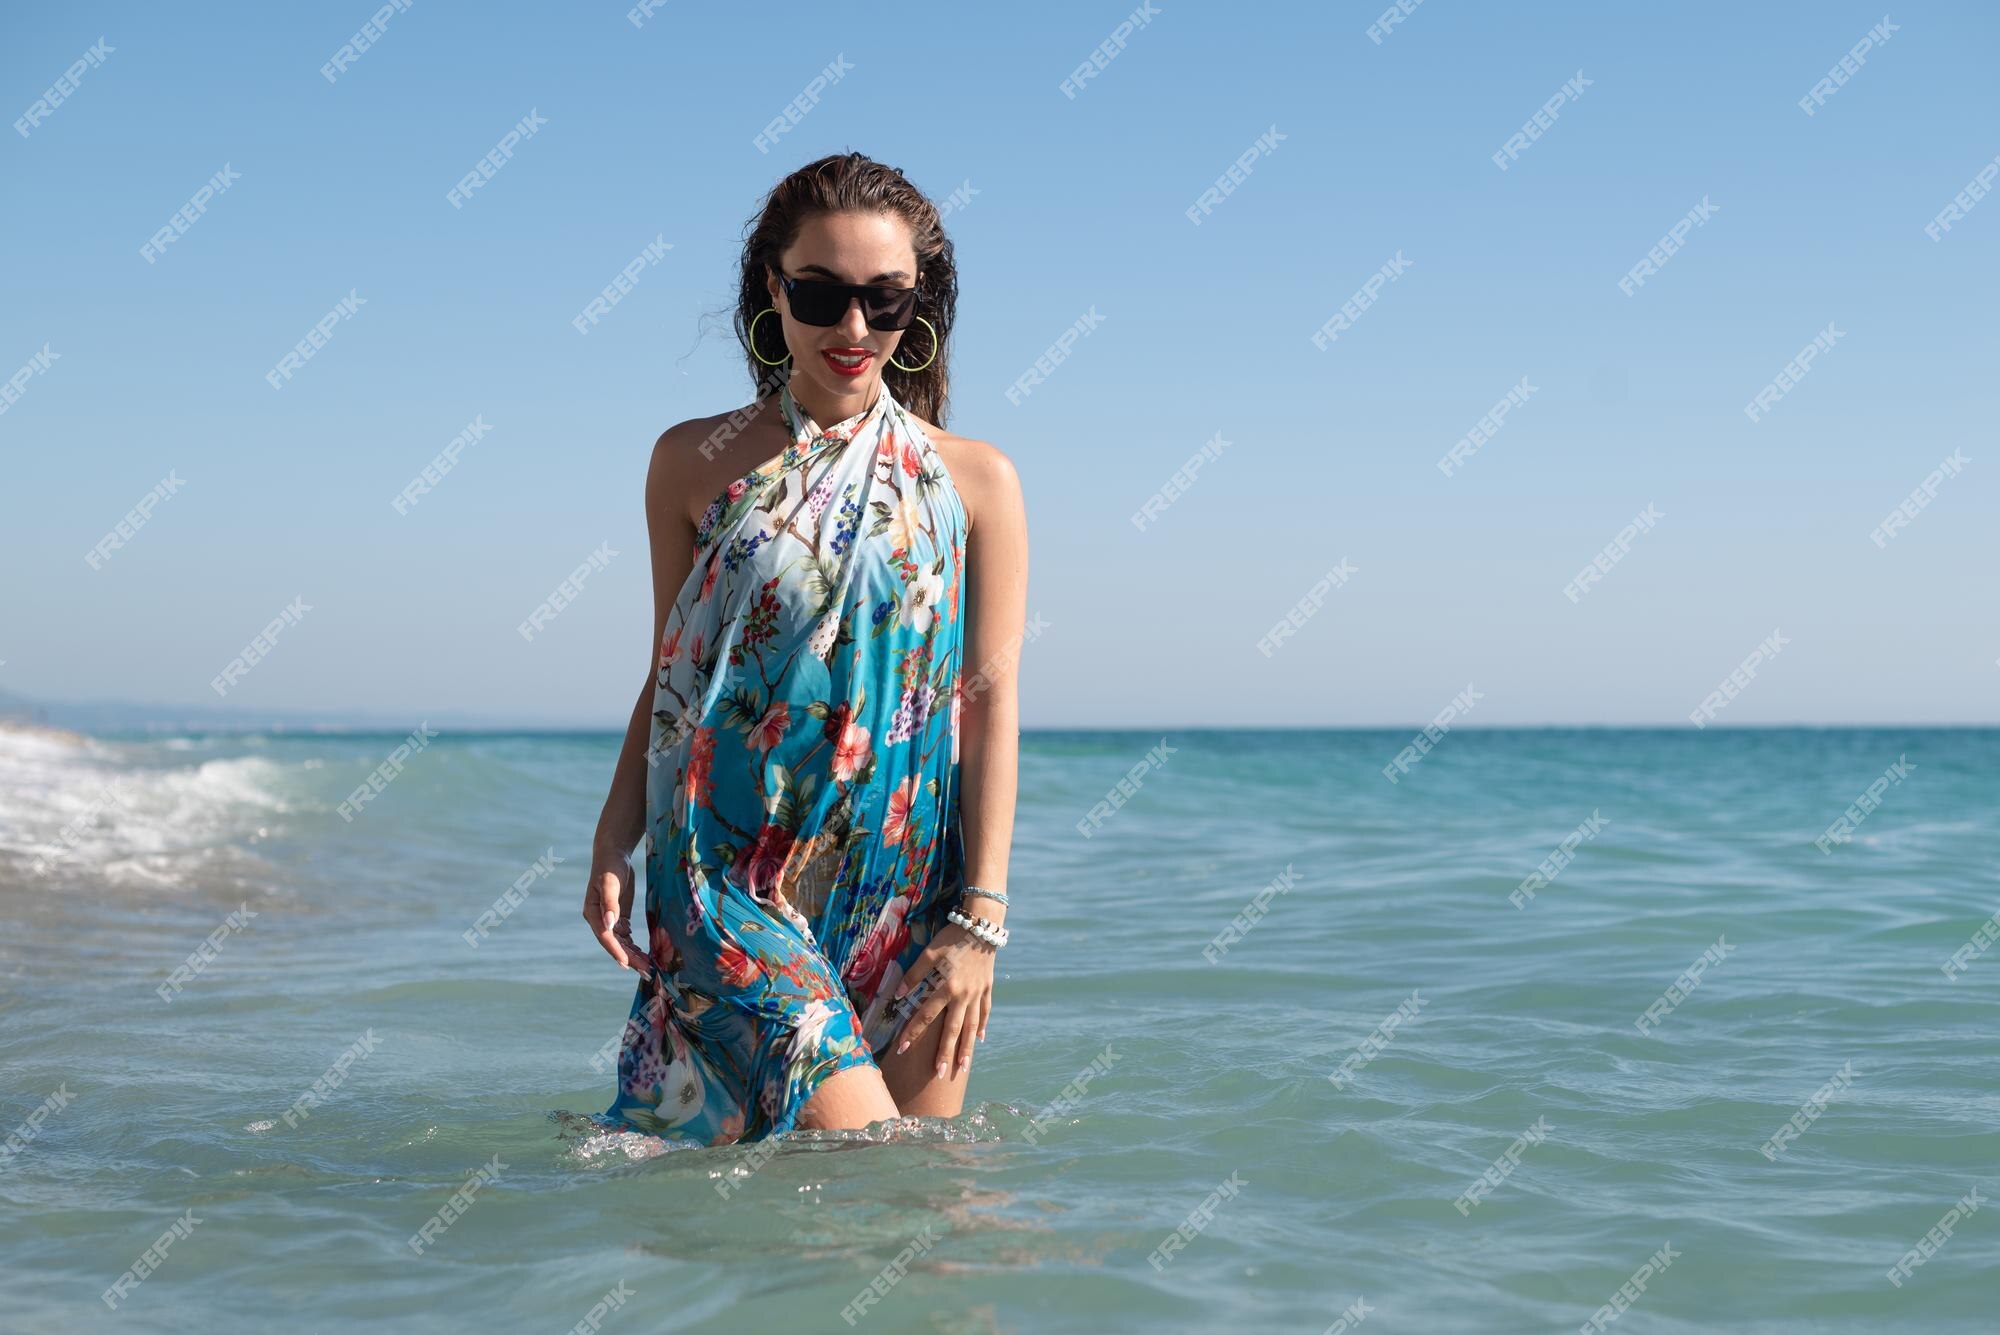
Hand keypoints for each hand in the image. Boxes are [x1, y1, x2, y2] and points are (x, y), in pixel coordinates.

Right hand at [583, 841, 652, 974]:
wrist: (613, 854)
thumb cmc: (610, 866)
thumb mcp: (610, 883)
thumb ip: (610, 903)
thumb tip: (609, 924)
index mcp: (592, 913)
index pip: (605, 936)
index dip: (616, 951)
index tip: (627, 964)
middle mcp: (598, 919)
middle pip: (614, 943)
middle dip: (629, 958)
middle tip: (645, 971)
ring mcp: (608, 919)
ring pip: (621, 942)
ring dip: (633, 955)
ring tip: (648, 967)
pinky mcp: (618, 916)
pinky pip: (625, 936)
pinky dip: (634, 946)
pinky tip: (645, 954)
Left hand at [891, 924, 994, 1078]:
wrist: (982, 926)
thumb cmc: (952, 938)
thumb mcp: (930, 952)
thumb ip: (914, 975)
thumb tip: (898, 995)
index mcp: (947, 987)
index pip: (925, 1016)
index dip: (912, 1033)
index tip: (901, 1050)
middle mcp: (964, 995)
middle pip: (952, 1030)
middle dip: (945, 1053)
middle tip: (939, 1074)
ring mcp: (978, 994)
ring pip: (971, 1026)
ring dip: (966, 1048)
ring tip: (962, 1067)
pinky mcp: (987, 989)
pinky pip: (985, 1012)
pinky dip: (982, 1026)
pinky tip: (980, 1039)